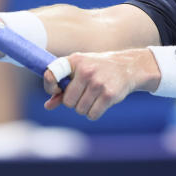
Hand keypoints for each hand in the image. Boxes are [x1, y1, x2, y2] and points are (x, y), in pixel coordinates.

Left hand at [42, 49, 160, 120]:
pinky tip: (100, 103)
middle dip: (73, 102)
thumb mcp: (79, 71)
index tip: (56, 90)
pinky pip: (92, 115)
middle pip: (68, 101)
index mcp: (75, 61)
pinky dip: (94, 113)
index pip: (51, 75)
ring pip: (80, 110)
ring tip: (93, 97)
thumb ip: (62, 87)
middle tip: (83, 94)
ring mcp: (98, 83)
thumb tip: (48, 106)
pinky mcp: (109, 94)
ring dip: (85, 108)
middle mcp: (86, 71)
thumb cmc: (97, 69)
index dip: (50, 87)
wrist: (127, 67)